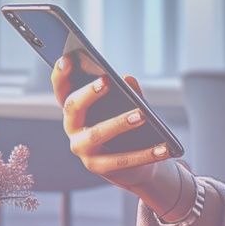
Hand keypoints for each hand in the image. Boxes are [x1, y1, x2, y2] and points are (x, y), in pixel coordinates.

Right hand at [51, 54, 171, 194]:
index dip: (60, 73)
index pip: (61, 89)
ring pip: (97, 133)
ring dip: (120, 122)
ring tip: (142, 114)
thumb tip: (128, 79)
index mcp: (76, 108)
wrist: (136, 165)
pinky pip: (122, 159)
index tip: (67, 58)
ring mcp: (83, 149)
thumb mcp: (129, 107)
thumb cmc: (128, 128)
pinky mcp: (98, 167)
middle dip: (88, 93)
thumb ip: (128, 93)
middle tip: (106, 80)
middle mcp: (72, 127)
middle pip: (73, 107)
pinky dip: (145, 153)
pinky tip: (164, 147)